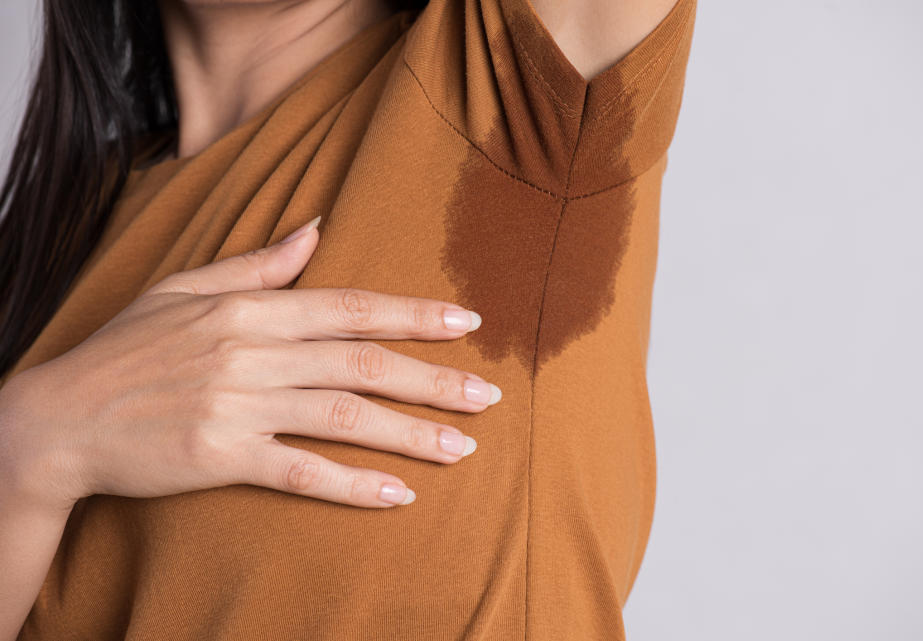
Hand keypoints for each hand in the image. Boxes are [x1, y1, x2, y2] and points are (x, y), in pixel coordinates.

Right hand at [0, 215, 498, 511]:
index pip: (350, 307)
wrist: (59, 419)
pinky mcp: (221, 458)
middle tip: (489, 395)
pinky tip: (398, 495)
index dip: (414, 314)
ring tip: (463, 448)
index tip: (468, 322)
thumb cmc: (126, 349)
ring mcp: (238, 406)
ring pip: (344, 417)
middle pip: (362, 364)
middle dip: (433, 379)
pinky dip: (353, 485)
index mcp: (249, 308)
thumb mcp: (185, 287)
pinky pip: (301, 472)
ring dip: (410, 434)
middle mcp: (252, 352)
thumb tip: (316, 228)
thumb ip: (258, 263)